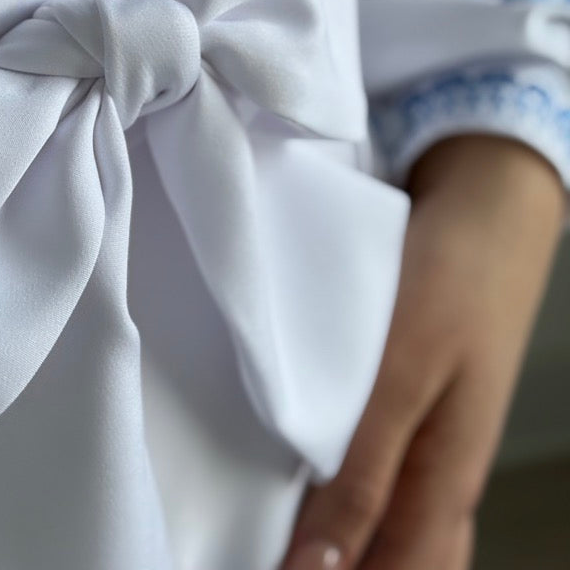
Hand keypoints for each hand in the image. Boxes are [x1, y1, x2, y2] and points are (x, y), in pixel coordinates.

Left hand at [280, 133, 565, 569]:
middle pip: (393, 564)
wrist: (488, 212)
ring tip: (268, 530)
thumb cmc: (452, 282)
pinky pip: (379, 486)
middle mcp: (441, 484)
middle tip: (257, 552)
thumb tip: (318, 567)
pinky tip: (296, 483)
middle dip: (329, 565)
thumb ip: (363, 469)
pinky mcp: (411, 416)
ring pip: (387, 533)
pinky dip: (338, 498)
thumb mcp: (402, 373)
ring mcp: (430, 450)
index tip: (259, 567)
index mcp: (444, 488)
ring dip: (331, 539)